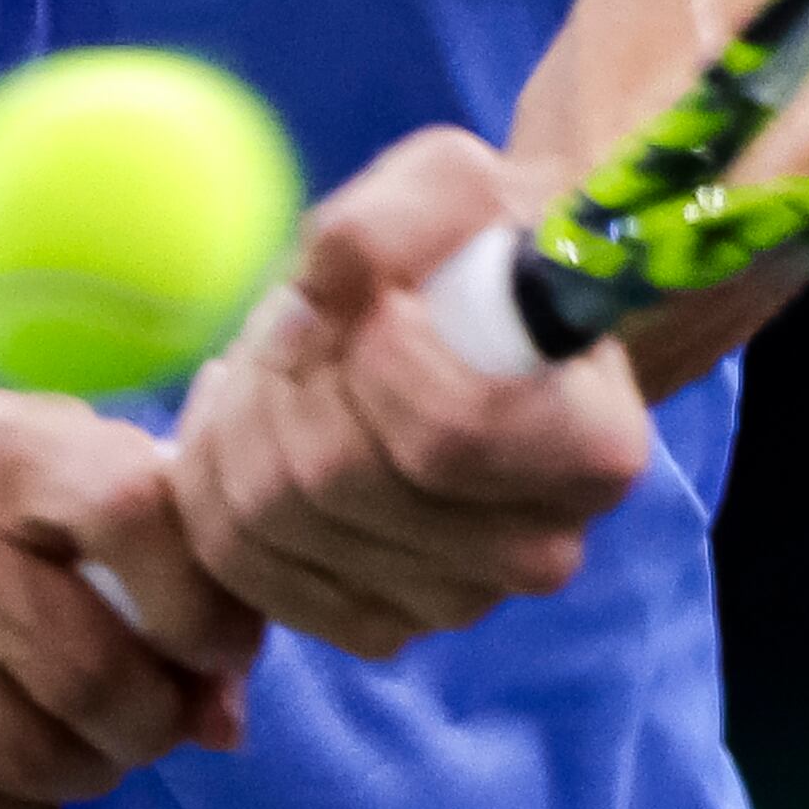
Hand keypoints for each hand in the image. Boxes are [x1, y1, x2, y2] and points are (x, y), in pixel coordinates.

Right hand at [0, 392, 262, 808]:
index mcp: (6, 445)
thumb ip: (160, 557)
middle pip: (92, 675)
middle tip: (153, 720)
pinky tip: (20, 775)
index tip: (216, 648)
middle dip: (154, 725)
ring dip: (89, 775)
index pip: (137, 515)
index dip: (204, 606)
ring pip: (29, 755)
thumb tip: (226, 718)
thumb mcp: (47, 464)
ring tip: (89, 748)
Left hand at [171, 128, 655, 657]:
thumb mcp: (452, 184)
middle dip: (285, 377)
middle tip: (294, 316)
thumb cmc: (475, 247)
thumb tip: (331, 282)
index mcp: (592, 447)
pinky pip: (245, 568)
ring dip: (240, 418)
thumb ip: (397, 216)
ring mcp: (456, 602)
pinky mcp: (380, 625)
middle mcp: (538, 550)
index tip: (369, 300)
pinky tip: (251, 419)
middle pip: (338, 479)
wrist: (477, 321)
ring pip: (273, 522)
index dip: (374, 358)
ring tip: (275, 358)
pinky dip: (217, 483)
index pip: (449, 434)